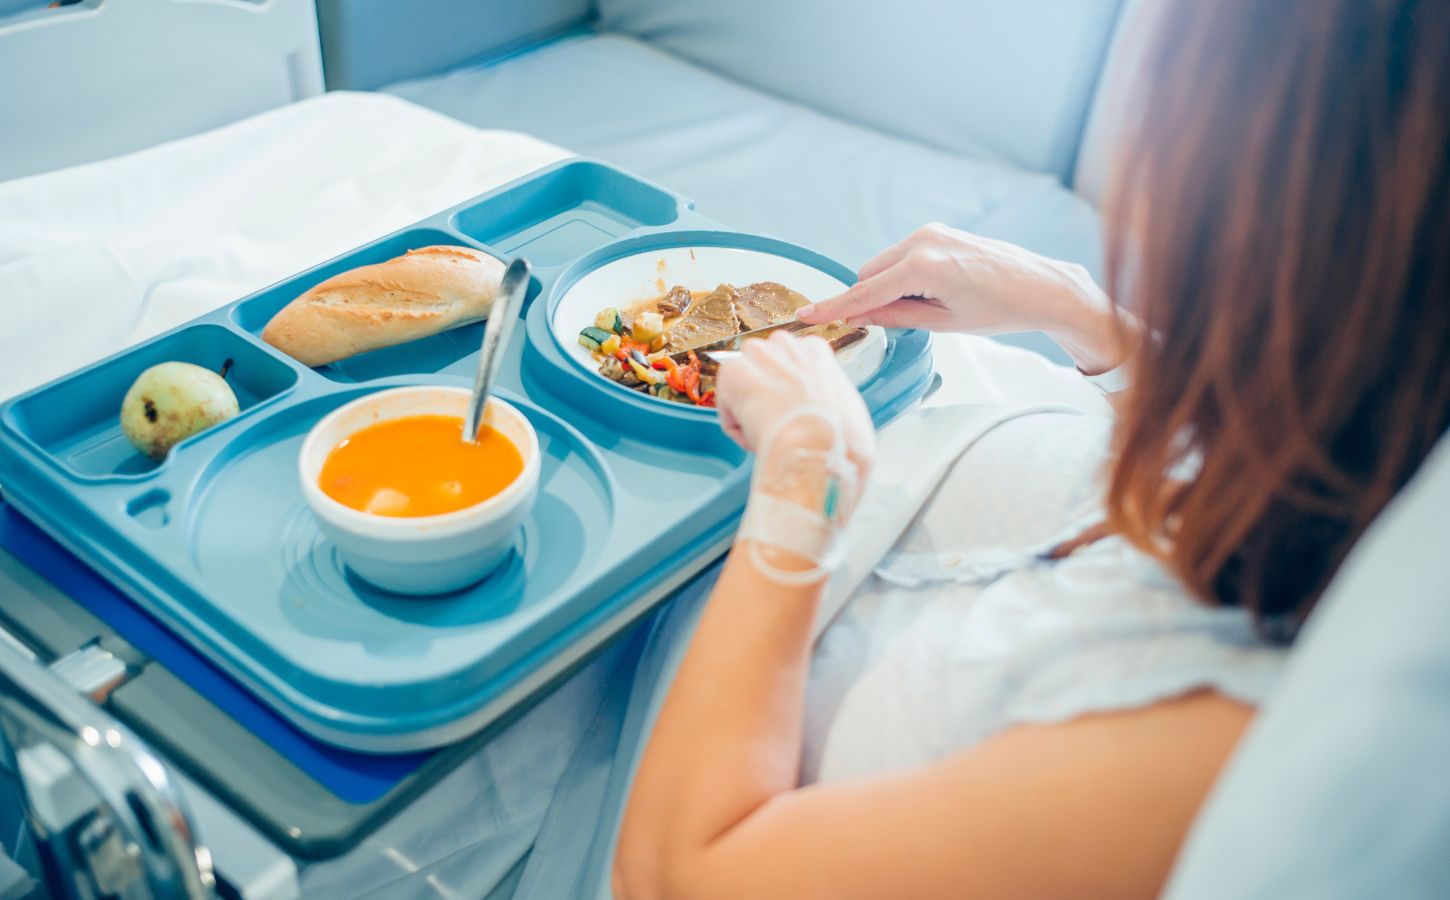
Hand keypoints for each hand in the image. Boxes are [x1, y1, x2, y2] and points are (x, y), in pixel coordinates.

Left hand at [716, 332, 874, 509]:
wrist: (817, 449)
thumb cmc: (839, 438)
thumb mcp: (849, 408)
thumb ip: (829, 398)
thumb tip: (823, 410)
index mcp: (816, 350)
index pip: (789, 365)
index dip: (788, 394)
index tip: (791, 414)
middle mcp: (786, 343)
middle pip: (763, 369)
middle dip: (764, 396)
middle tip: (776, 425)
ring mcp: (757, 354)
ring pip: (743, 388)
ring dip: (750, 413)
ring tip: (769, 435)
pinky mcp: (732, 372)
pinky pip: (728, 407)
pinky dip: (738, 429)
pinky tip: (756, 438)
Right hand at [797, 223, 1132, 373]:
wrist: (1039, 286)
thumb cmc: (999, 309)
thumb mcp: (943, 323)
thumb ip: (896, 316)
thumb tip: (860, 317)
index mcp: (922, 267)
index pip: (864, 292)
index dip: (834, 308)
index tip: (805, 317)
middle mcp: (921, 241)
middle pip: (868, 275)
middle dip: (870, 299)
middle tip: (901, 322)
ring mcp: (929, 232)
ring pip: (883, 265)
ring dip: (888, 287)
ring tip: (931, 304)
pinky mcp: (937, 231)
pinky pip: (901, 256)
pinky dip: (903, 275)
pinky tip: (934, 289)